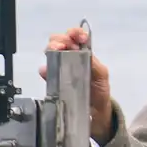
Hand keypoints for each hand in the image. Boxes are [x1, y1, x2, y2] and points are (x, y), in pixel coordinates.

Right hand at [41, 26, 114, 141]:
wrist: (95, 113)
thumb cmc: (100, 92)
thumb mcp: (102, 75)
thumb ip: (93, 63)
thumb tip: (80, 52)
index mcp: (83, 53)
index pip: (75, 37)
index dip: (75, 33)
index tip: (79, 38)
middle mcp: (70, 58)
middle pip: (59, 40)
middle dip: (60, 39)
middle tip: (64, 46)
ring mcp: (60, 68)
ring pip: (50, 52)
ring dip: (51, 48)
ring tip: (56, 52)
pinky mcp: (53, 81)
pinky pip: (45, 71)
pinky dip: (44, 69)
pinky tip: (46, 70)